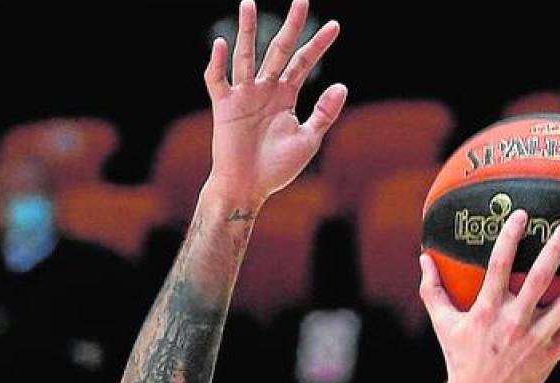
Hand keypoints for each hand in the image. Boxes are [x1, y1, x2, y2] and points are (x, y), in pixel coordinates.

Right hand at [203, 0, 346, 207]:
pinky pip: (217, 81)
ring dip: (247, 31)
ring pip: (246, 56)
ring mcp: (244, 95)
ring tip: (249, 3)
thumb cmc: (277, 168)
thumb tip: (342, 85)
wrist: (248, 187)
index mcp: (285, 95)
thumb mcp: (308, 139)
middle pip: (279, 50)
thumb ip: (324, 113)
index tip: (335, 25)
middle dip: (291, 26)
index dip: (319, 44)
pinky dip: (217, 64)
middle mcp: (265, 89)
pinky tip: (220, 44)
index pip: (304, 62)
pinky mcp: (224, 107)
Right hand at [418, 211, 559, 382]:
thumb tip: (423, 258)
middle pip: (539, 279)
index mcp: (487, 310)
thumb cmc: (459, 359)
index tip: (522, 215)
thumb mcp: (442, 323)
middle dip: (555, 250)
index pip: (498, 266)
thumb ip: (433, 289)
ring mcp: (536, 337)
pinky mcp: (551, 353)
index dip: (510, 238)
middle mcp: (514, 320)